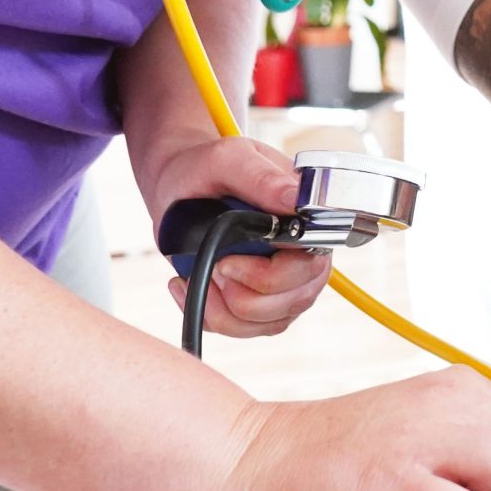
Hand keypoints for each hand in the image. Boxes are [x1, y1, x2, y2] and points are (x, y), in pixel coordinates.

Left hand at [148, 132, 331, 337]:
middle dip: (240, 293)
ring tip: (200, 272)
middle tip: (213, 263)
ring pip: (265, 323)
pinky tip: (189, 285)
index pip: (308, 269)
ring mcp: (284, 285)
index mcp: (307, 223)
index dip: (268, 277)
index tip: (226, 262)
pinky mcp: (260, 304)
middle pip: (289, 303)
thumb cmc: (209, 169)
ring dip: (221, 306)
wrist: (182, 185)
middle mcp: (303, 257)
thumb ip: (260, 178)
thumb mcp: (229, 160)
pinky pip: (241, 330)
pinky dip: (209, 315)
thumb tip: (293, 198)